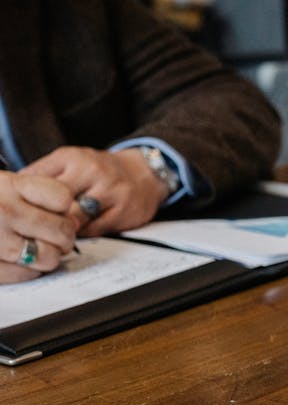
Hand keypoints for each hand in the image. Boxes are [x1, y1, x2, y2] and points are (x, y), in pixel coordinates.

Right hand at [0, 172, 76, 283]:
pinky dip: (30, 271)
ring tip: (40, 249)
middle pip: (61, 230)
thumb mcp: (1, 183)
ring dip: (50, 256)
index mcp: (9, 186)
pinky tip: (22, 261)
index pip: (61, 197)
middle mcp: (3, 211)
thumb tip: (68, 217)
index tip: (55, 210)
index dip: (63, 206)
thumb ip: (32, 193)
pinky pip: (25, 274)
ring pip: (48, 256)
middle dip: (64, 235)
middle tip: (56, 236)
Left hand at [22, 146, 168, 235]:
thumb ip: (43, 173)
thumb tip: (14, 192)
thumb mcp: (70, 161)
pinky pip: (94, 231)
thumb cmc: (101, 170)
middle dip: (46, 217)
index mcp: (73, 158)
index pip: (38, 182)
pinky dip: (83, 233)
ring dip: (65, 227)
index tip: (23, 209)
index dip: (27, 200)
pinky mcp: (124, 212)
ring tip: (60, 229)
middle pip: (56, 204)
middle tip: (39, 225)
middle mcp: (93, 172)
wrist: (145, 173)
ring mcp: (111, 192)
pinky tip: (81, 229)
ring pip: (75, 219)